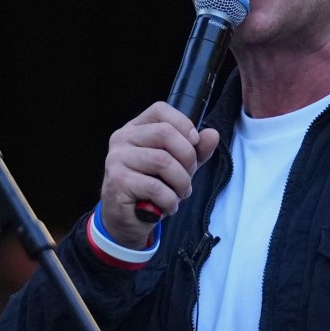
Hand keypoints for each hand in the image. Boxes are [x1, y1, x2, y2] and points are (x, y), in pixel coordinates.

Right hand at [98, 102, 219, 247]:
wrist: (127, 220)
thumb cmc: (151, 189)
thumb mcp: (177, 166)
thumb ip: (195, 150)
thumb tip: (212, 135)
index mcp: (135, 129)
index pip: (160, 110)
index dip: (183, 124)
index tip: (194, 144)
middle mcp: (122, 139)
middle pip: (165, 133)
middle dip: (187, 158)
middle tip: (188, 177)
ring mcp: (117, 159)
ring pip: (162, 161)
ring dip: (181, 182)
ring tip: (180, 193)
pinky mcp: (118, 182)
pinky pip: (155, 187)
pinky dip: (170, 200)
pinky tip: (168, 206)